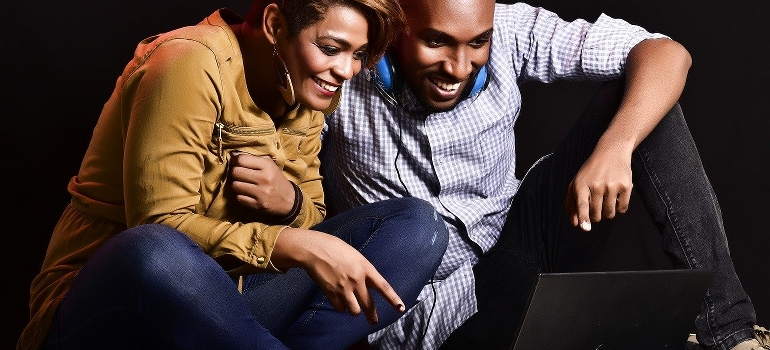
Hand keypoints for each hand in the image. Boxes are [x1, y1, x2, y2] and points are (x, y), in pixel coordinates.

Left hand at [230, 151, 294, 215]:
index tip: (236, 162)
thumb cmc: (276, 179)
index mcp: (267, 166)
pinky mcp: (258, 205)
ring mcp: (261, 193)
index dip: (235, 160)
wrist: (289, 200)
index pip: (241, 159)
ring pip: (235, 186)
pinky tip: (247, 194)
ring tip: (243, 184)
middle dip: (235, 173)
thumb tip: (233, 154)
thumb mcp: (269, 164)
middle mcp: (264, 179)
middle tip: (240, 174)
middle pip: (236, 172)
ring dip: (237, 185)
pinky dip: (240, 196)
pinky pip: (239, 198)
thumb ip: (253, 158)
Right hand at [272, 228, 405, 324]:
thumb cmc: (335, 248)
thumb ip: (363, 270)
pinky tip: (338, 298)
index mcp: (365, 267)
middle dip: (372, 316)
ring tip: (350, 304)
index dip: (393, 299)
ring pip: (354, 311)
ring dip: (353, 310)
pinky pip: (340, 308)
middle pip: (369, 305)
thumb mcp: (355, 256)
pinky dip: (340, 306)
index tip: (401, 308)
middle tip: (374, 321)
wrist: (314, 249)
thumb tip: (368, 284)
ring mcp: (343, 287)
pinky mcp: (331, 293)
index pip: (383, 286)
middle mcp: (356, 279)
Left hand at [566, 149, 632, 231]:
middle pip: (596, 214)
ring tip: (605, 201)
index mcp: (581, 184)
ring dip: (607, 213)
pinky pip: (622, 209)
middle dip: (595, 216)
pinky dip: (618, 208)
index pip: (582, 204)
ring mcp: (612, 186)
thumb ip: (572, 204)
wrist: (611, 152)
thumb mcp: (576, 183)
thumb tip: (575, 224)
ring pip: (609, 214)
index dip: (583, 217)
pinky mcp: (626, 186)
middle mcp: (597, 185)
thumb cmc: (591, 171)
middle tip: (596, 206)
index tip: (585, 228)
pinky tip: (615, 198)